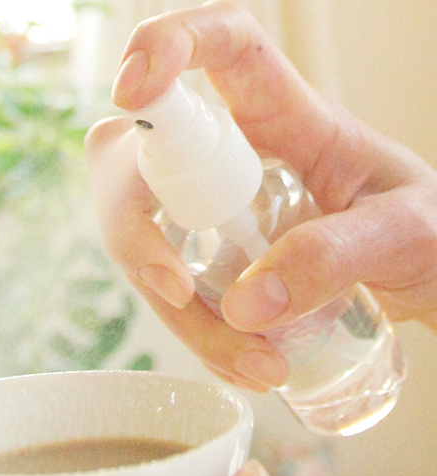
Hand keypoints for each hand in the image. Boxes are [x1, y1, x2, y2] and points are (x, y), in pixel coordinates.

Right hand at [85, 1, 436, 389]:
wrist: (422, 278)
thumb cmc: (425, 235)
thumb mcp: (405, 233)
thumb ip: (335, 256)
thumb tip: (244, 303)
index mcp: (287, 117)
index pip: (220, 47)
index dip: (165, 46)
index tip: (132, 92)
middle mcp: (232, 156)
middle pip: (136, 161)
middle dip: (136, 232)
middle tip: (178, 293)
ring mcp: (208, 209)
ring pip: (143, 240)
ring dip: (178, 313)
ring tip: (255, 366)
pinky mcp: (203, 256)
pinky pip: (165, 289)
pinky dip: (193, 334)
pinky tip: (242, 362)